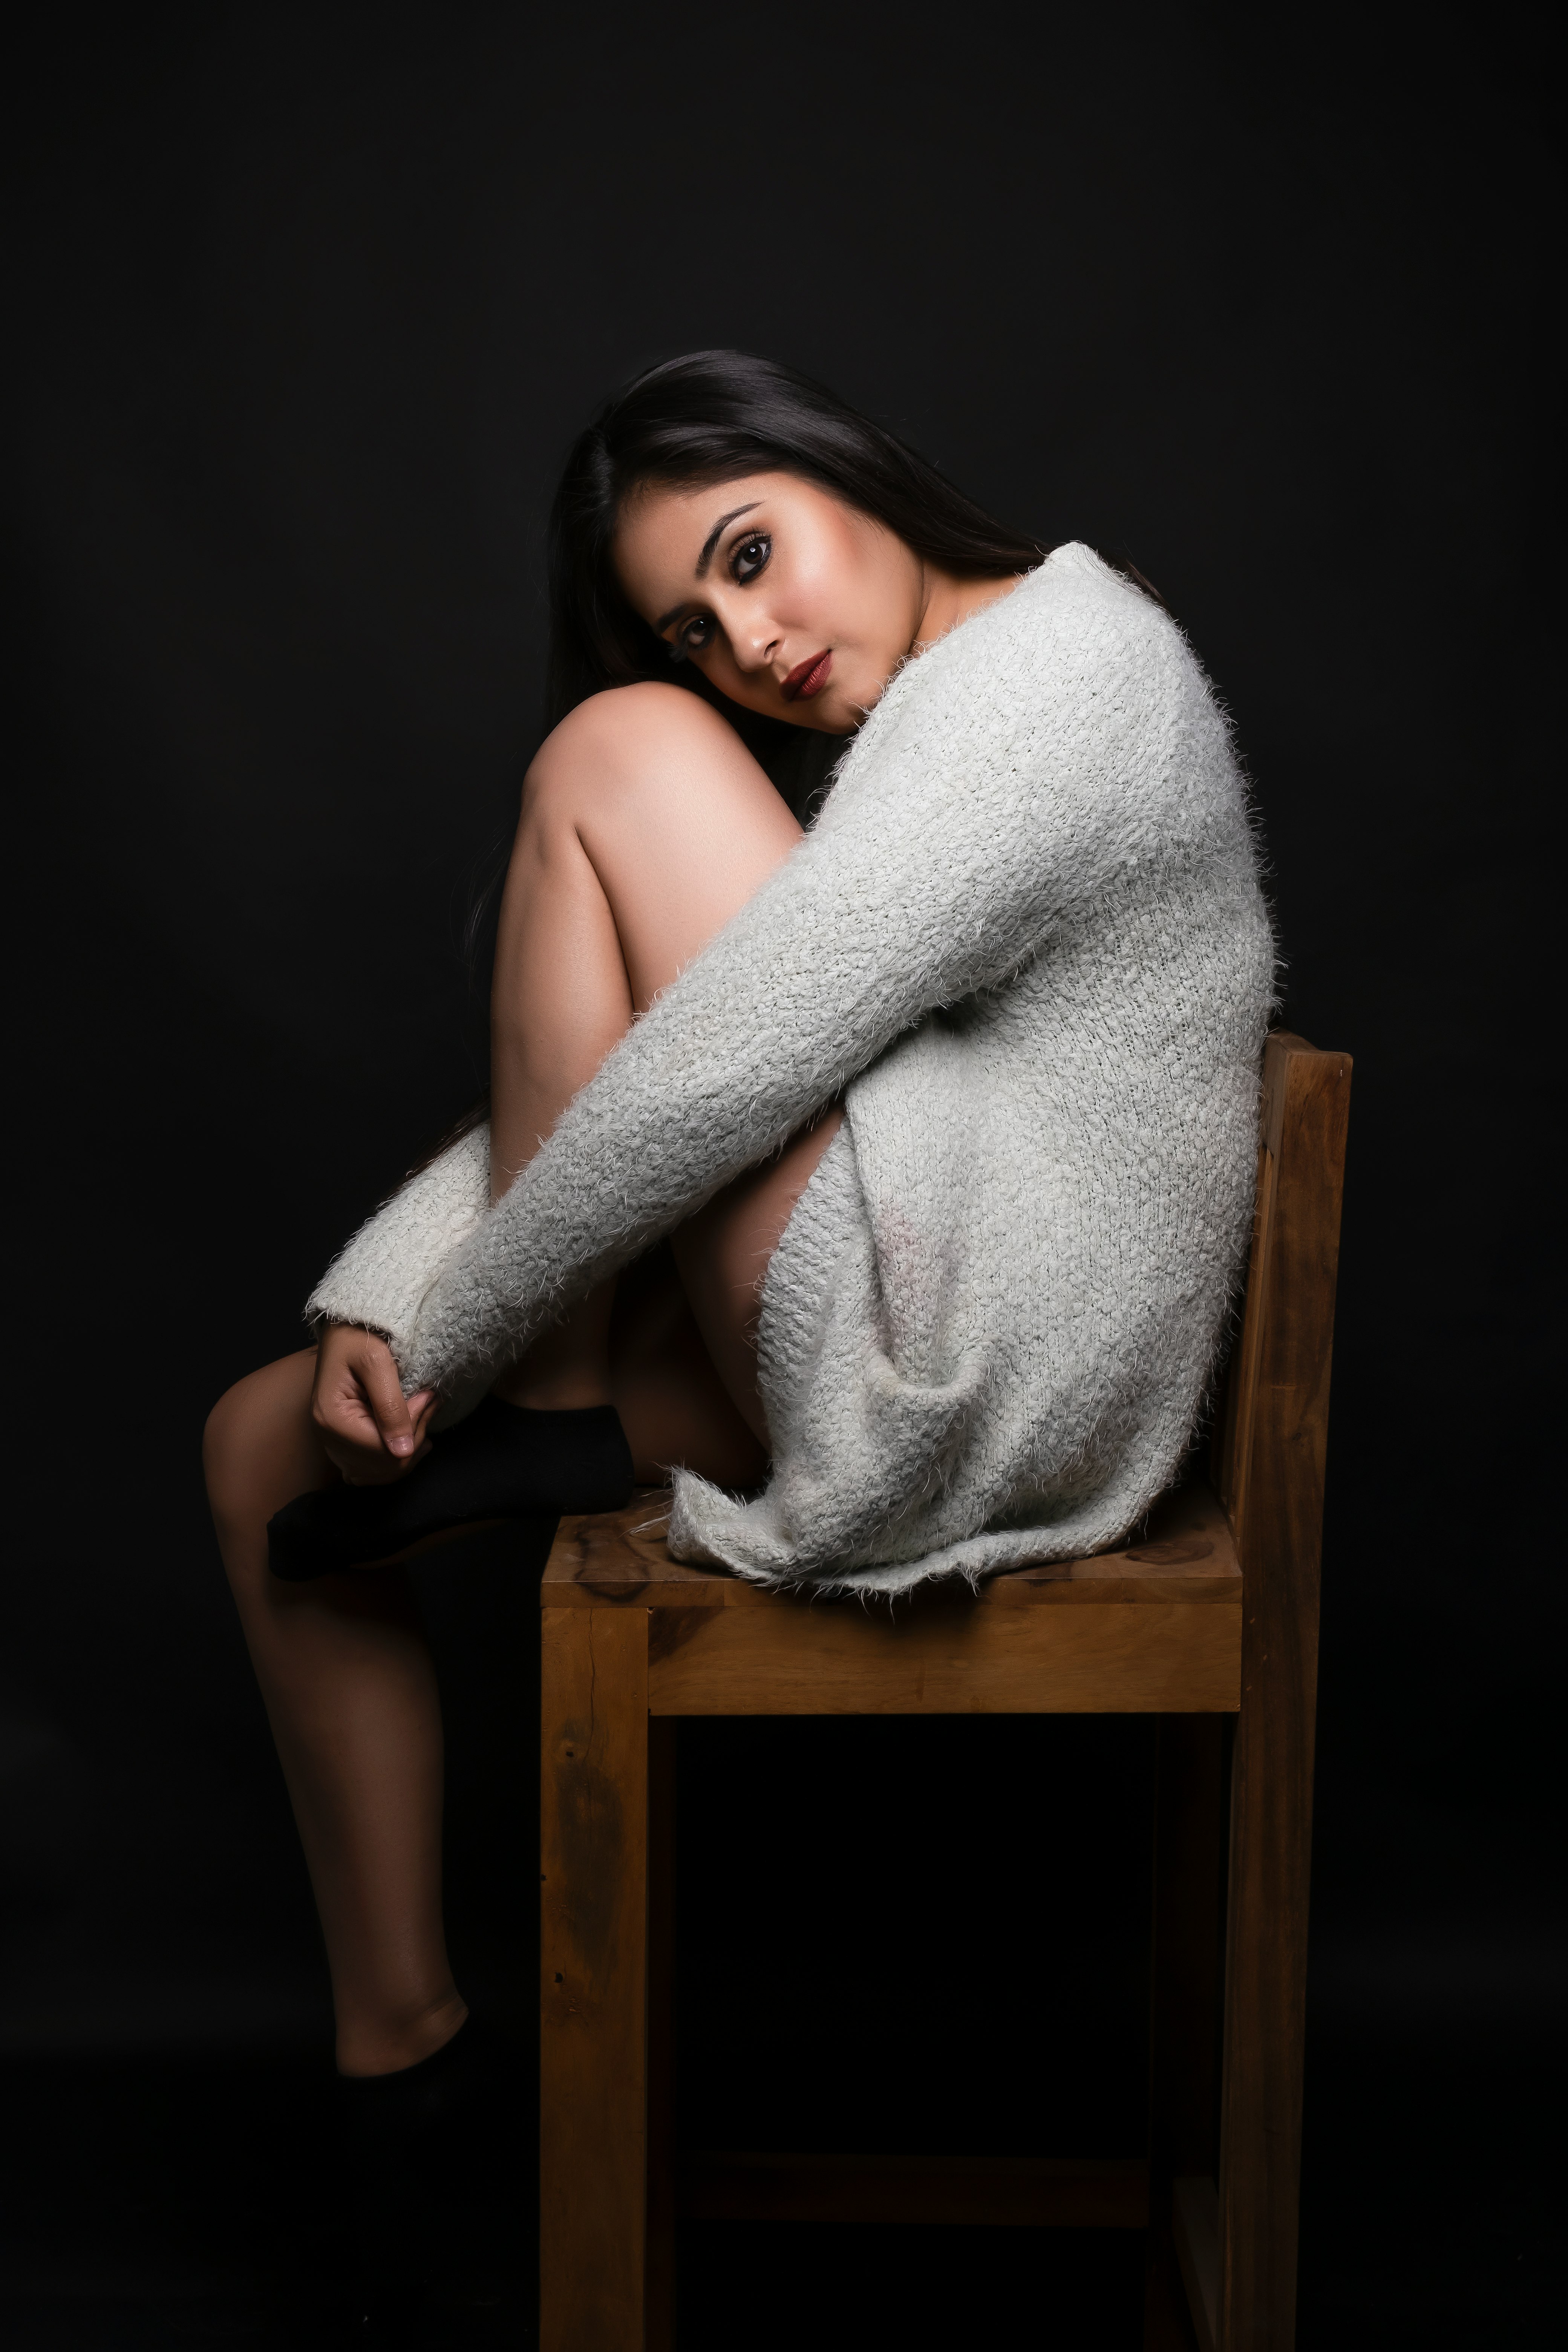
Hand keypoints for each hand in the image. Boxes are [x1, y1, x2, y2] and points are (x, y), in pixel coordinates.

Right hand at [311, 1324, 437, 1485]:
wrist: (346, 1329)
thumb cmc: (358, 1337)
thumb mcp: (377, 1362)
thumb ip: (391, 1405)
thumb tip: (403, 1452)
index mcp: (331, 1419)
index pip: (382, 1450)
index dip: (413, 1428)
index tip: (427, 1396)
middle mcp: (327, 1437)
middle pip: (383, 1465)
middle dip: (415, 1437)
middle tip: (430, 1402)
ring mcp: (333, 1442)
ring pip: (380, 1472)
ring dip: (409, 1449)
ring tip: (423, 1417)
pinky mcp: (342, 1441)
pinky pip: (370, 1469)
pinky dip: (393, 1459)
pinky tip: (408, 1439)